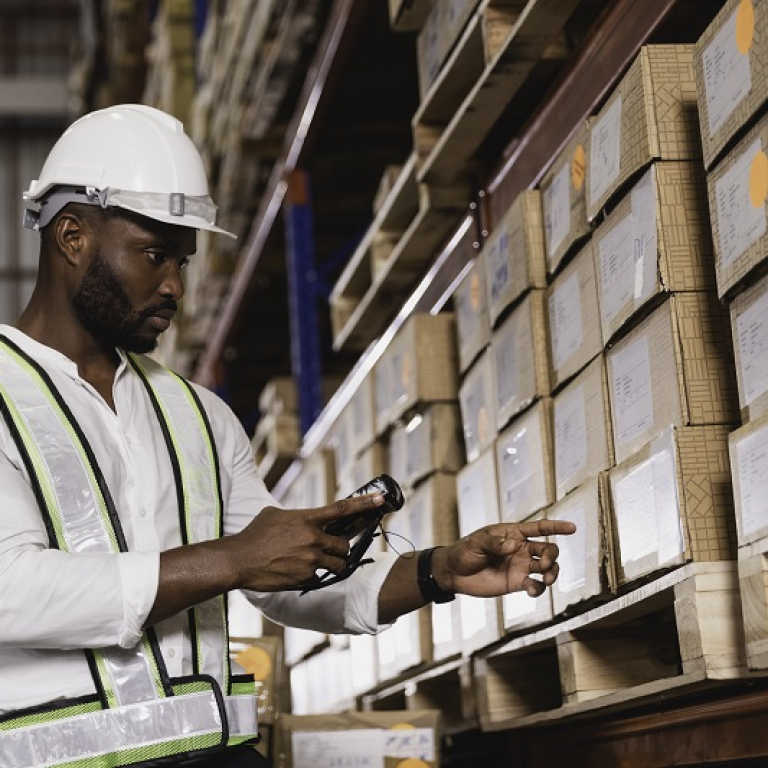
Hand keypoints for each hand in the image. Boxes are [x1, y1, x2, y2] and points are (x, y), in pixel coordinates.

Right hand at [230, 493, 384, 591]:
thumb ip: (296, 515)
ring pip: (337, 563)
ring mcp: (311, 559)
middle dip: (340, 548)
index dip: (364, 504)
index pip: (342, 509)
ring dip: (331, 563)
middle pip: (344, 544)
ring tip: (313, 562)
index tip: (380, 499)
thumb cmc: (254, 535)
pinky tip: (293, 571)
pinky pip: (319, 576)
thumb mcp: (274, 515)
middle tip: (330, 549)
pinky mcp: (306, 577)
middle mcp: (313, 538)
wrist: (239, 561)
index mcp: (307, 519)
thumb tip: (304, 518)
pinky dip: (311, 574)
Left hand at [433, 519, 576, 598]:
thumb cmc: (464, 550)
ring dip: (552, 573)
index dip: (556, 527)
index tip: (572, 528)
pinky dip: (539, 589)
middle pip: (548, 550)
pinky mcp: (517, 583)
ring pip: (547, 568)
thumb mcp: (477, 542)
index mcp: (513, 533)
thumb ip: (494, 542)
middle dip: (552, 556)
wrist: (454, 573)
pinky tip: (532, 590)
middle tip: (544, 564)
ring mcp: (521, 567)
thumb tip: (512, 546)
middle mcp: (521, 549)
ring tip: (546, 578)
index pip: (539, 528)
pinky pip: (535, 585)